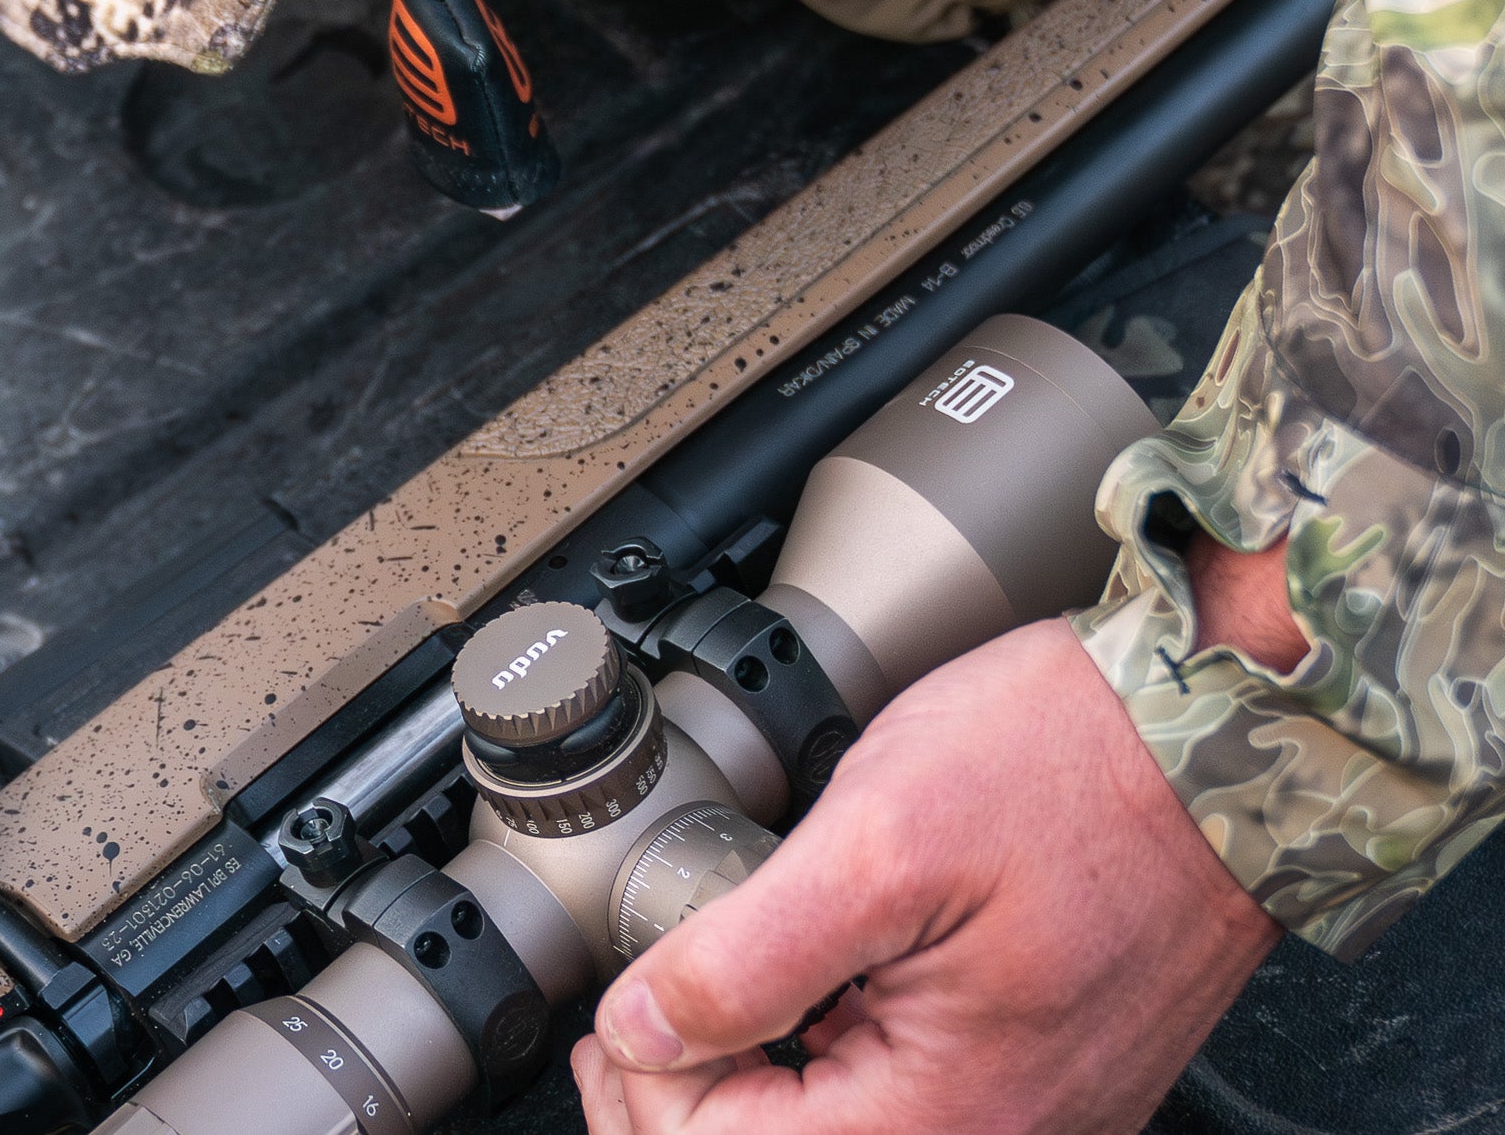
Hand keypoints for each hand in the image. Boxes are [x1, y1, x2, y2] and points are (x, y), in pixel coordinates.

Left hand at [572, 619, 1280, 1134]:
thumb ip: (745, 957)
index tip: (611, 1026)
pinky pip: (910, 1107)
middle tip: (631, 1028)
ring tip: (701, 1008)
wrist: (1213, 728)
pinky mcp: (1046, 1073)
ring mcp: (1032, 1113)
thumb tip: (644, 1028)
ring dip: (752, 1092)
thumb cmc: (1068, 762)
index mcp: (951, 1112)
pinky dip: (828, 1067)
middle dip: (685, 1109)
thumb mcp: (876, 840)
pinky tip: (801, 1002)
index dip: (643, 1096)